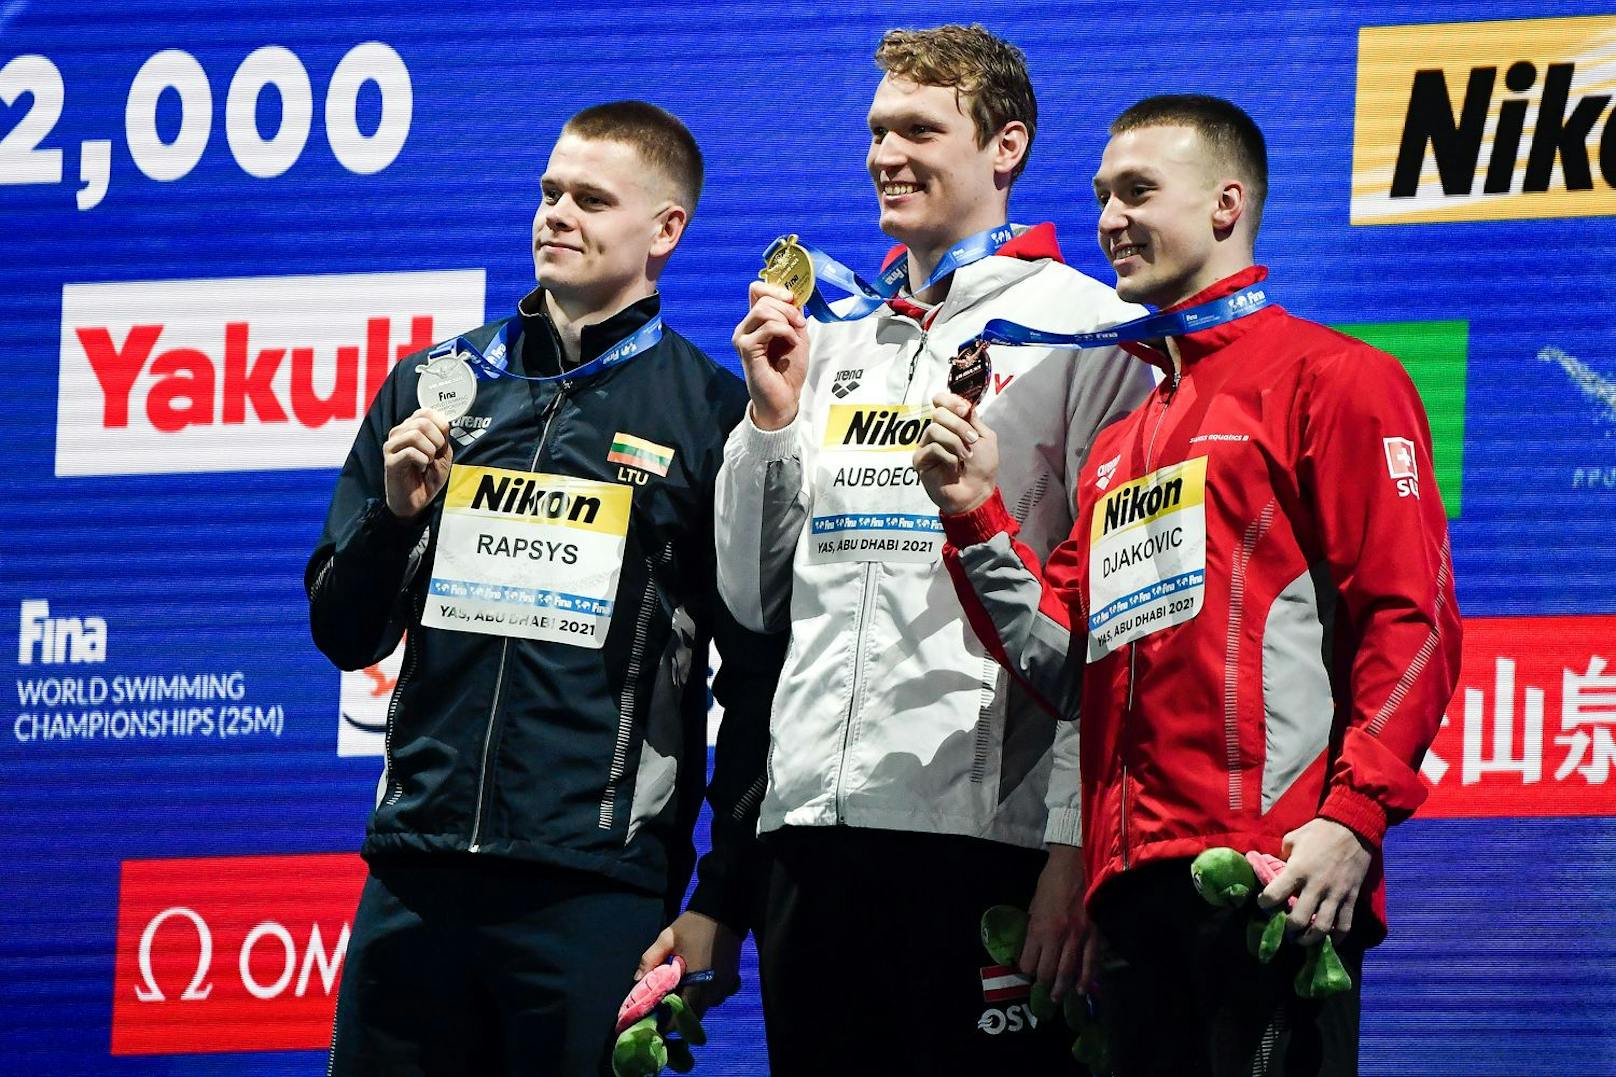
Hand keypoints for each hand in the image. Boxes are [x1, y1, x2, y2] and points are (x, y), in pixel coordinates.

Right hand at [382, 408, 452, 518]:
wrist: (418, 501)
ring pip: (415, 435)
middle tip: (436, 454)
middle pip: (422, 422)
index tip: (443, 440)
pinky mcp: (390, 461)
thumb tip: (444, 422)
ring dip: (429, 451)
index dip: (440, 423)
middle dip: (437, 439)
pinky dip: (422, 460)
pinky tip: (421, 467)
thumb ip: (443, 436)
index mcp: (411, 428)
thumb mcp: (442, 454)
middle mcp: (398, 433)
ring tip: (428, 461)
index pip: (425, 412)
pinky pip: (410, 452)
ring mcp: (391, 446)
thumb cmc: (428, 476)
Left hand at [635, 911, 740, 1016]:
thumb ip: (651, 959)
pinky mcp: (732, 979)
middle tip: (663, 1002)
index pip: (683, 1016)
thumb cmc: (695, 925)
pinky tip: (696, 982)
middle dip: (678, 1012)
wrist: (725, 910)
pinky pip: (716, 996)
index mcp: (699, 984)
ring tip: (678, 990)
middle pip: (695, 1014)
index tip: (656, 1015)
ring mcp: (726, 986)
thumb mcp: (667, 938)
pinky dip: (705, 994)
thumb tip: (637, 980)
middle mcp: (715, 991)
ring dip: (692, 1002)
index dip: (668, 1020)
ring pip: (706, 1005)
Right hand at [732, 280, 808, 430]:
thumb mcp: (797, 335)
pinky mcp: (746, 348)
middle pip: (762, 297)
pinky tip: (791, 342)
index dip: (775, 288)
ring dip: (786, 318)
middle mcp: (746, 327)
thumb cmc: (788, 371)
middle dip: (787, 307)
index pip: (756, 290)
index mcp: (756, 322)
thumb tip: (795, 296)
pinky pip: (768, 327)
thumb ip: (794, 315)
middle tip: (799, 322)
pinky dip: (785, 331)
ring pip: (763, 309)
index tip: (792, 299)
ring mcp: (743, 337)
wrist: (785, 397)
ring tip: (795, 335)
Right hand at [913, 392, 998, 514]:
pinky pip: (932, 448)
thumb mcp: (985, 437)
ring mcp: (927, 445)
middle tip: (971, 440)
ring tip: (966, 456)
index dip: (950, 401)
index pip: (941, 401)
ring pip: (934, 429)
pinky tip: (954, 467)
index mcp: (952, 423)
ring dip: (955, 442)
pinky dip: (948, 456)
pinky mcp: (920, 460)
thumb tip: (962, 403)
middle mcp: (938, 431)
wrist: (977, 491)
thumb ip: (972, 419)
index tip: (964, 410)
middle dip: (958, 425)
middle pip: (938, 413)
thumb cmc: (982, 467)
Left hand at [1018, 843, 1088, 1001]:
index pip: (1028, 962)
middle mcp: (1056, 937)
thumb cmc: (1051, 881)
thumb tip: (1033, 945)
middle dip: (1043, 985)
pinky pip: (1090, 963)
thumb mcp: (1034, 904)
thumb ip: (1035, 926)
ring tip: (1058, 997)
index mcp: (1037, 928)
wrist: (1075, 864)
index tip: (1027, 973)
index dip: (1026, 971)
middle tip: (1043, 992)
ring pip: (1068, 972)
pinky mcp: (1093, 935)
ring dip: (1062, 989)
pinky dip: (1085, 978)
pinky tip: (1080, 989)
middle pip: (1047, 972)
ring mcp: (1076, 938)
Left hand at [1257, 817, 1372, 945]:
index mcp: (1297, 870)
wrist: (1353, 828)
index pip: (1274, 895)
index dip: (1264, 903)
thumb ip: (1282, 857)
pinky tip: (1329, 942)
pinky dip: (1337, 938)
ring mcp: (1336, 894)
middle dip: (1288, 928)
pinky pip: (1345, 924)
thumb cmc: (1318, 831)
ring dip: (1309, 939)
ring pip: (1322, 928)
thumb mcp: (1292, 839)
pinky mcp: (1351, 897)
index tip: (1263, 904)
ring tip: (1302, 939)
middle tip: (1284, 928)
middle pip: (1299, 920)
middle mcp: (1316, 886)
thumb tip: (1274, 870)